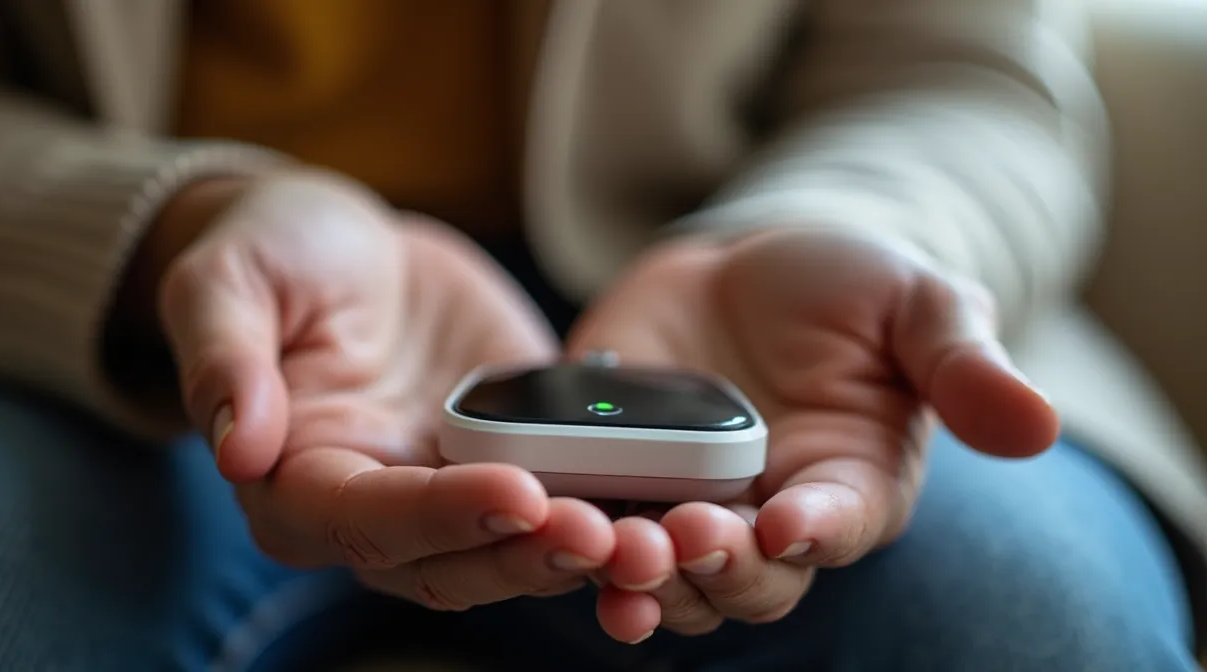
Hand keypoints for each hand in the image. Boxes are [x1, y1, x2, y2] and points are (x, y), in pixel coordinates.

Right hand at [152, 172, 615, 608]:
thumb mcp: (228, 282)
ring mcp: (451, 492)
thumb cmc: (276, 256)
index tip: (513, 491)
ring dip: (582, 551)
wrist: (350, 246)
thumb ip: (224, 357)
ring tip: (650, 530)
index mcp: (298, 483)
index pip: (366, 523)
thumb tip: (234, 446)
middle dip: (527, 554)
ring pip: (516, 550)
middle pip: (452, 562)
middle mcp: (377, 510)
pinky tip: (674, 499)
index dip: (438, 517)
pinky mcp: (513, 461)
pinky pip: (564, 497)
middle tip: (602, 532)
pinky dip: (615, 507)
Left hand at [567, 228, 1057, 641]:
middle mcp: (768, 519)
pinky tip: (547, 530)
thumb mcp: (915, 303)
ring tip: (609, 546)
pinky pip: (591, 531)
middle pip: (744, 581)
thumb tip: (1039, 424)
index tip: (791, 523)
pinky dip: (570, 543)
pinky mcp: (613, 482)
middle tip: (682, 537)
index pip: (841, 528)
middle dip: (715, 569)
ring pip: (664, 577)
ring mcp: (685, 505)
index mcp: (850, 486)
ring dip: (637, 574)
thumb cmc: (844, 288)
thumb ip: (962, 364)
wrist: (742, 269)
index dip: (818, 532)